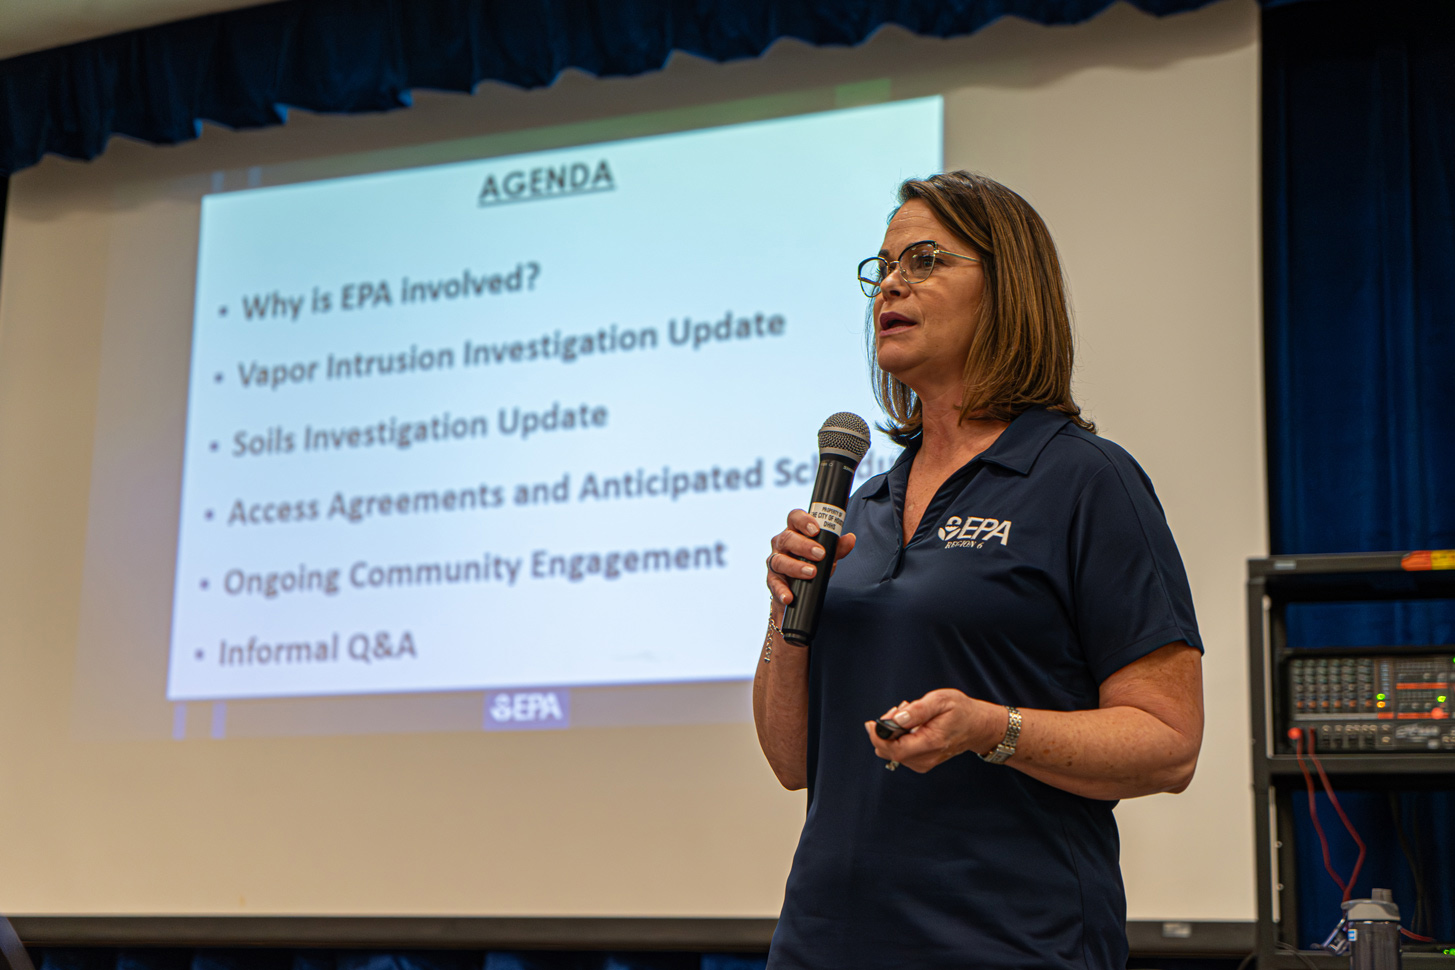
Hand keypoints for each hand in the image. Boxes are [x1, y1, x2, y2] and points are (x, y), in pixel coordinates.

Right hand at [765, 509, 855, 605]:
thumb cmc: (813, 561)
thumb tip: (850, 539)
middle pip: (787, 539)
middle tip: (820, 554)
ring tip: (811, 573)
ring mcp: (775, 561)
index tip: (815, 529)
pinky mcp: (773, 580)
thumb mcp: (828, 555)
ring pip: (779, 561)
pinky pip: (774, 584)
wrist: (801, 584)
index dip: (803, 521)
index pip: (795, 518)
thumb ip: (838, 547)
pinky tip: (788, 597)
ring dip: (795, 567)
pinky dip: (781, 591)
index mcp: (794, 531)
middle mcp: (781, 544)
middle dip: (804, 546)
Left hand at [864, 690, 1006, 772]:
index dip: (879, 737)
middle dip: (885, 730)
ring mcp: (923, 762)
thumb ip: (918, 710)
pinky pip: (899, 752)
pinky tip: (910, 723)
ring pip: (891, 752)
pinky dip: (898, 737)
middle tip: (899, 709)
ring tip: (908, 713)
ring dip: (892, 732)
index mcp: (931, 743)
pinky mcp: (921, 761)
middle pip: (889, 751)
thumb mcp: (941, 700)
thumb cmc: (961, 711)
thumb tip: (896, 719)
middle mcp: (926, 758)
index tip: (872, 722)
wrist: (977, 726)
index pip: (895, 750)